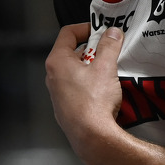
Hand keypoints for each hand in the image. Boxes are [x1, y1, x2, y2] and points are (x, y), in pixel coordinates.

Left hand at [44, 23, 124, 164]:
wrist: (92, 137)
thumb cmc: (94, 101)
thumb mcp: (106, 67)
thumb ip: (109, 46)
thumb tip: (112, 32)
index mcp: (57, 62)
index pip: (67, 34)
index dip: (85, 28)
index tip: (101, 31)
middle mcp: (52, 76)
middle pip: (71, 53)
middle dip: (91, 50)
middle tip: (109, 51)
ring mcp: (57, 94)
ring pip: (74, 72)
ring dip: (91, 68)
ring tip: (109, 71)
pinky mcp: (64, 108)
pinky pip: (76, 89)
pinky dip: (88, 84)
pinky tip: (103, 90)